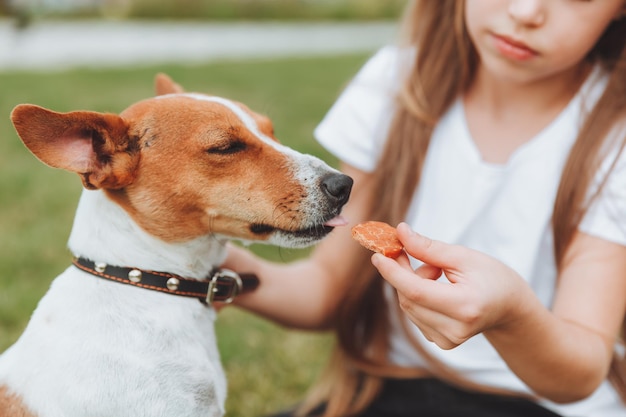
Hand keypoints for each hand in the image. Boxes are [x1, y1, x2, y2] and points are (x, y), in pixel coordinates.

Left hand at [371, 223, 529, 349]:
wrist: (509, 306)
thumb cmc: (491, 276)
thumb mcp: (463, 256)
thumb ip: (428, 248)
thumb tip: (400, 233)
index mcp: (465, 306)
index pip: (416, 291)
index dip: (393, 272)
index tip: (378, 255)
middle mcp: (456, 330)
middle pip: (409, 298)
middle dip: (401, 271)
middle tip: (405, 249)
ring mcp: (448, 340)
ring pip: (408, 306)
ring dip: (412, 283)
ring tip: (437, 272)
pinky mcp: (442, 343)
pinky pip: (415, 314)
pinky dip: (418, 297)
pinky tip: (437, 289)